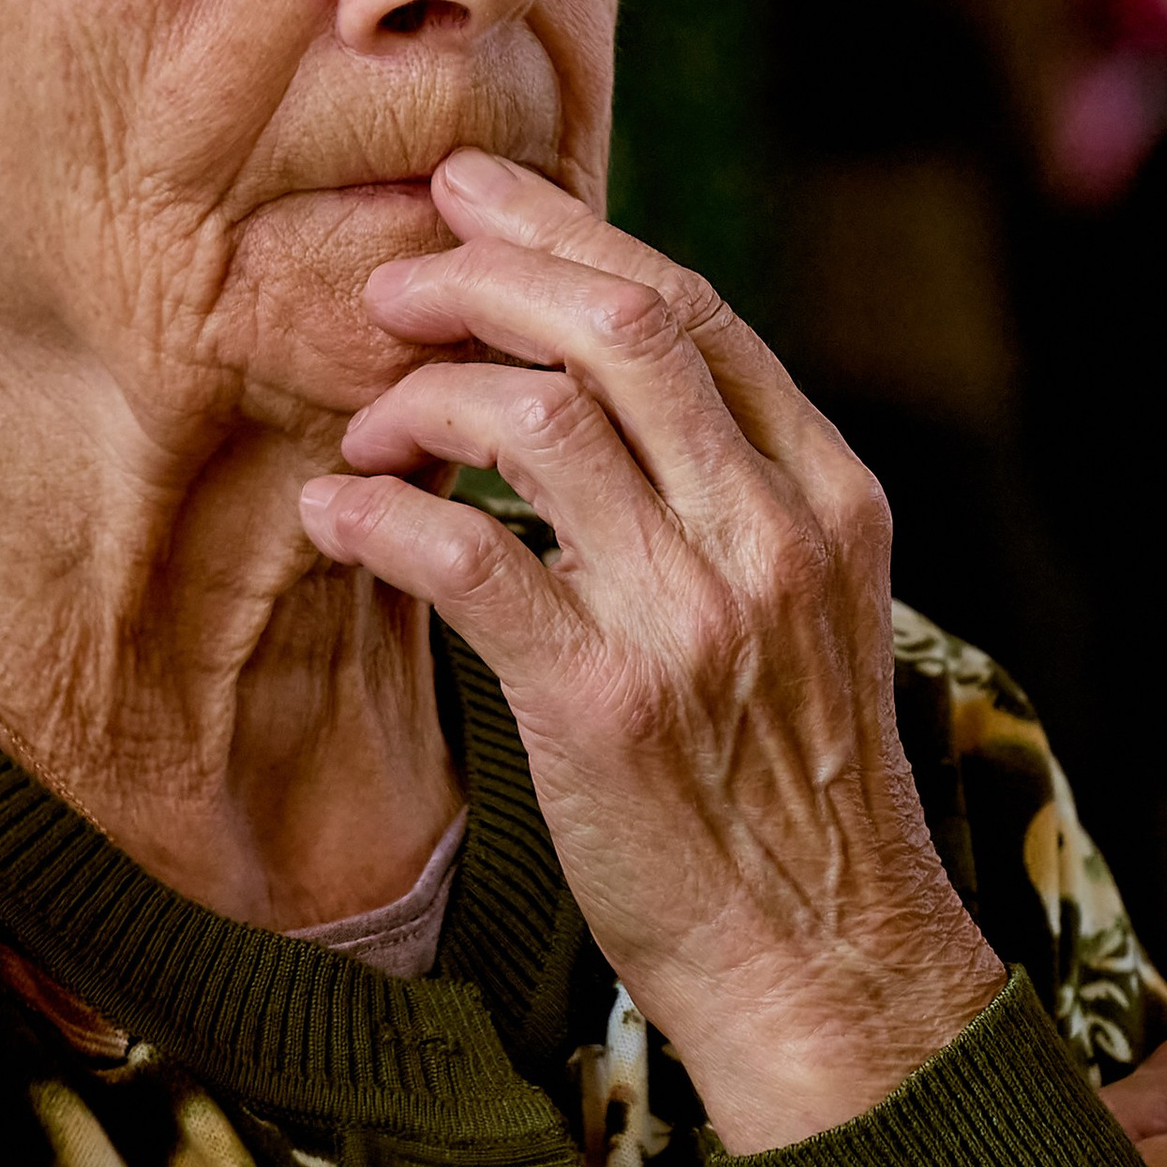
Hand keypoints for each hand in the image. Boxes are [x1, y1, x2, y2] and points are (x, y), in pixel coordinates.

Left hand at [300, 153, 1005, 1152]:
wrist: (823, 962)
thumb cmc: (788, 793)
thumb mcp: (810, 615)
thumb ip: (736, 498)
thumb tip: (610, 388)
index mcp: (829, 498)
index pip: (696, 312)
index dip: (570, 239)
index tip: (479, 203)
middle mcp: (770, 537)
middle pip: (619, 330)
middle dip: (485, 276)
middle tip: (394, 282)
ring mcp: (692, 618)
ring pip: (539, 417)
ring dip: (422, 395)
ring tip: (367, 426)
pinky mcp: (602, 703)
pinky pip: (466, 554)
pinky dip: (379, 514)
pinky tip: (338, 515)